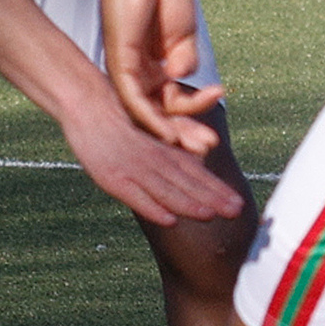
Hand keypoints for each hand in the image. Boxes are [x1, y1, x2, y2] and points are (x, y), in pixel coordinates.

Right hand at [58, 84, 243, 226]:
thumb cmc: (116, 122)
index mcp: (161, 151)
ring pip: (166, 189)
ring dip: (189, 204)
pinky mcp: (112, 177)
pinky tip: (169, 221)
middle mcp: (152, 160)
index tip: (237, 203)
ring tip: (210, 216)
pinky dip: (152, 208)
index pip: (193, 173)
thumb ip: (167, 155)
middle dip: (212, 197)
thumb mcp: (147, 139)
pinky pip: (135, 196)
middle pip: (186, 182)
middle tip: (236, 211)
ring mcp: (132, 168)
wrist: (86, 104)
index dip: (215, 188)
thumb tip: (193, 169)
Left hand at [99, 0, 227, 153]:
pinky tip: (170, 134)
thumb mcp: (182, 34)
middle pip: (161, 114)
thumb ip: (185, 59)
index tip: (222, 108)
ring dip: (175, 132)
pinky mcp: (119, 63)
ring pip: (149, 114)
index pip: (173, 102)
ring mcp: (127, 70)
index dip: (196, 113)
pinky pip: (132, 101)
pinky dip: (151, 120)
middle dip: (187, 133)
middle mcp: (139, 74)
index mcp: (154, 68)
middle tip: (210, 147)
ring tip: (202, 143)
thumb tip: (182, 78)